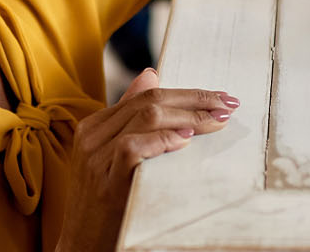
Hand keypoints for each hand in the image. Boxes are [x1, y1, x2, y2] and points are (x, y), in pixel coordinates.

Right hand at [58, 69, 238, 250]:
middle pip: (149, 102)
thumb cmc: (104, 203)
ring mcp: (95, 158)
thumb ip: (129, 118)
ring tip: (216, 122)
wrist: (82, 245)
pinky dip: (162, 140)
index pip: (145, 96)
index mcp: (94, 126)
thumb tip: (151, 75)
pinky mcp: (104, 180)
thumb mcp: (112, 156)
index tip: (219, 98)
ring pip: (145, 118)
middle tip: (227, 105)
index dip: (187, 93)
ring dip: (188, 117)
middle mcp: (91, 136)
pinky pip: (133, 148)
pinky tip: (186, 140)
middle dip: (195, 100)